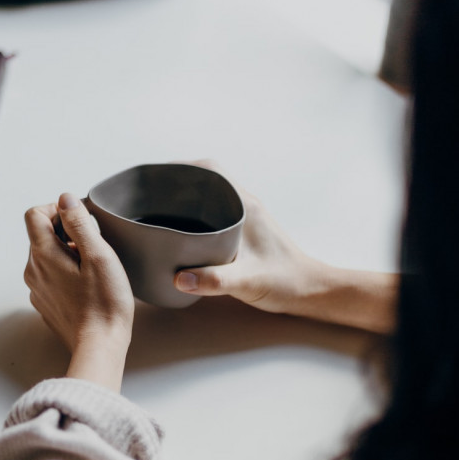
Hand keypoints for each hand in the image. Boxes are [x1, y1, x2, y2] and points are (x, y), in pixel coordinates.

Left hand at [24, 194, 134, 390]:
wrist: (99, 346)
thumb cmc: (104, 303)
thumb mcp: (98, 255)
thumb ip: (80, 223)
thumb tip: (66, 199)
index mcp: (43, 255)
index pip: (35, 215)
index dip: (57, 209)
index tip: (80, 219)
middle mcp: (33, 271)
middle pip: (41, 235)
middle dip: (66, 232)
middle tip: (93, 246)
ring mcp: (37, 289)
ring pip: (46, 256)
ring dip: (67, 253)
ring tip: (92, 268)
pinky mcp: (46, 304)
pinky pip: (50, 277)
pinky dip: (65, 272)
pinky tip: (87, 286)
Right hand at [174, 162, 396, 333]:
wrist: (311, 292)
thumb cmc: (285, 282)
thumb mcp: (248, 281)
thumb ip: (215, 280)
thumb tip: (179, 278)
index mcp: (246, 206)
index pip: (211, 170)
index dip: (182, 167)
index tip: (156, 176)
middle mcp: (245, 205)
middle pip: (205, 180)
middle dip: (176, 183)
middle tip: (148, 196)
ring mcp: (245, 218)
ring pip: (209, 197)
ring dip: (184, 199)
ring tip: (156, 211)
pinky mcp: (244, 232)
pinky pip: (214, 213)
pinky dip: (194, 216)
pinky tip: (178, 234)